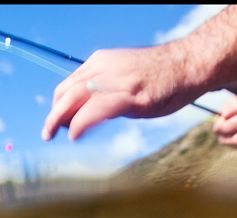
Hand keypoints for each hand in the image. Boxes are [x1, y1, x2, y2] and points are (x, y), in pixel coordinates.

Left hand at [41, 45, 204, 141]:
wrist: (190, 64)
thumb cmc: (161, 76)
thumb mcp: (126, 77)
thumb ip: (106, 90)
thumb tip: (89, 112)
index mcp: (100, 62)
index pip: (68, 85)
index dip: (58, 105)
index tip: (56, 123)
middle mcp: (103, 68)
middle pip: (66, 92)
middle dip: (53, 114)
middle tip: (46, 133)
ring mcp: (116, 81)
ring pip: (75, 98)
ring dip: (59, 119)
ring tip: (52, 134)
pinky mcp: (130, 95)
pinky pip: (97, 108)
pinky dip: (81, 122)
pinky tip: (75, 134)